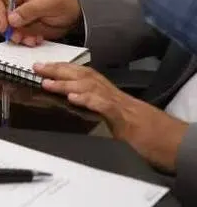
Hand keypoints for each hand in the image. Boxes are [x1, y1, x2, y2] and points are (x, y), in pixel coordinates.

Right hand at [0, 0, 80, 44]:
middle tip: (16, 35)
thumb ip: (30, 10)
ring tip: (30, 38)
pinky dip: (22, 39)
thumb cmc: (63, 1)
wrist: (73, 16)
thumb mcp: (49, 2)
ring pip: (3, 26)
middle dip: (5, 27)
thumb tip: (12, 18)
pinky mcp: (17, 25)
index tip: (4, 25)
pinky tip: (33, 38)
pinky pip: (13, 34)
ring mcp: (13, 12)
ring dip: (15, 35)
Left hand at [37, 62, 186, 171]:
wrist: (169, 140)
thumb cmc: (141, 129)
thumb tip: (70, 100)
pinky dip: (90, 100)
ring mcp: (119, 104)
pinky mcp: (126, 118)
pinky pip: (106, 106)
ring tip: (47, 82)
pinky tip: (75, 98)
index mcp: (107, 93)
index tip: (41, 66)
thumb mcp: (112, 116)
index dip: (61, 68)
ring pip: (90, 86)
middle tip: (36, 68)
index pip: (82, 74)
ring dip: (67, 83)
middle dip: (58, 70)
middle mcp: (111, 93)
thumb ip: (94, 107)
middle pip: (82, 75)